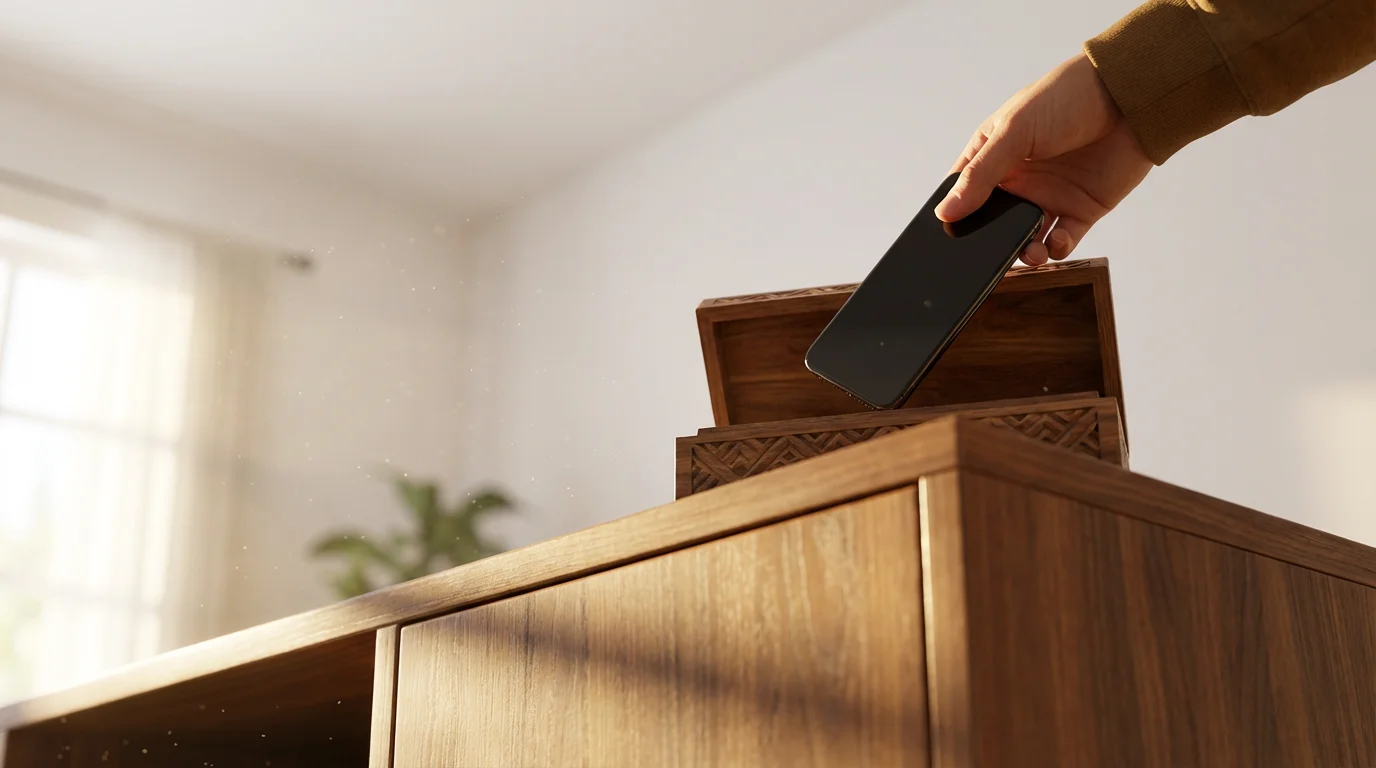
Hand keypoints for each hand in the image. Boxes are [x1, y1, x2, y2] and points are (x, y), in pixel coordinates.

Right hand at [935, 53, 1152, 264]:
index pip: (962, 191)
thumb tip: (945, 213)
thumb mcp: (1014, 132)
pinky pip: (1061, 241)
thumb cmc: (1067, 98)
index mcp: (994, 154)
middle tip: (985, 256)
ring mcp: (1049, 196)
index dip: (952, 213)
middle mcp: (1019, 179)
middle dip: (987, 242)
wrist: (1130, 97)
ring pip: (1025, 238)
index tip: (944, 237)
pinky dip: (1056, 248)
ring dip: (1023, 252)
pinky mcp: (1081, 209)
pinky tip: (1056, 241)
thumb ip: (980, 174)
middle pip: (992, 222)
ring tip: (1028, 253)